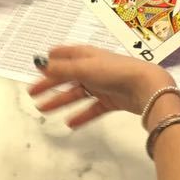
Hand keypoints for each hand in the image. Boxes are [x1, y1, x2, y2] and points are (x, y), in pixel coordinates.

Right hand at [28, 44, 178, 128]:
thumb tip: (39, 62)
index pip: (64, 55)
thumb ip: (61, 69)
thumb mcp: (84, 69)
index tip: (37, 65)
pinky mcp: (111, 101)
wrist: (146, 88)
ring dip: (60, 101)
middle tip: (32, 94)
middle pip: (67, 77)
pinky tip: (70, 123)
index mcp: (87, 55)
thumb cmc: (114, 72)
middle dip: (49, 84)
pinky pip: (92, 108)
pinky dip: (81, 115)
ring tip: (44, 110)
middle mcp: (93, 69)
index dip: (51, 60)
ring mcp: (102, 85)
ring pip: (77, 94)